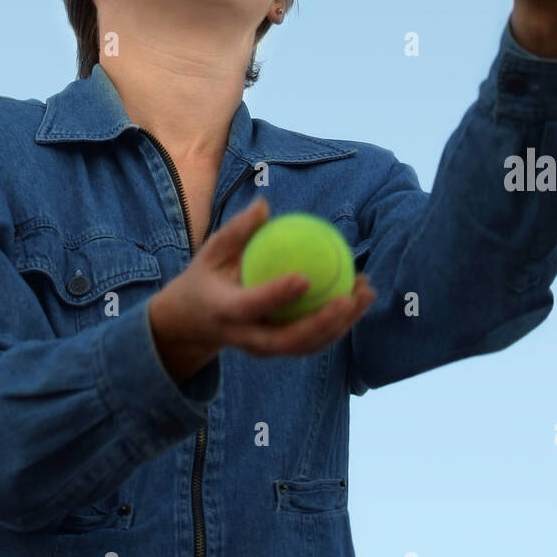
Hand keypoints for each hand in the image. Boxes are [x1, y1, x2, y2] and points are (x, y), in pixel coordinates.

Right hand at [149, 198, 376, 374]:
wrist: (191, 324)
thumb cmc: (206, 277)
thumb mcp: (211, 251)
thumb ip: (237, 231)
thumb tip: (264, 205)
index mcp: (224, 311)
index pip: (252, 305)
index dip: (278, 295)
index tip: (305, 277)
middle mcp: (245, 337)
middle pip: (287, 340)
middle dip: (322, 323)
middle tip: (349, 297)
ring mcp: (262, 349)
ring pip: (306, 346)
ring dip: (340, 325)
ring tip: (365, 294)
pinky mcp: (277, 351)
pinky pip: (311, 342)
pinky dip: (337, 325)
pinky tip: (357, 299)